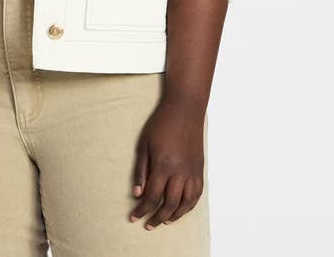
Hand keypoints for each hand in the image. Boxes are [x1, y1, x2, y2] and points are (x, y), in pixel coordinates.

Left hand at [129, 97, 205, 229]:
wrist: (184, 109)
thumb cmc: (161, 124)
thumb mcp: (144, 144)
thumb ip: (141, 170)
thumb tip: (137, 193)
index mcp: (163, 165)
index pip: (151, 196)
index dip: (142, 210)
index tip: (133, 217)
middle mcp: (180, 172)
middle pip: (169, 204)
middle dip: (157, 217)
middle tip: (148, 225)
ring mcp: (192, 172)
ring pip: (185, 203)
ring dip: (174, 215)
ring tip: (164, 220)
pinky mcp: (199, 169)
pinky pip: (197, 194)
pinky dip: (189, 205)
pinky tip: (181, 209)